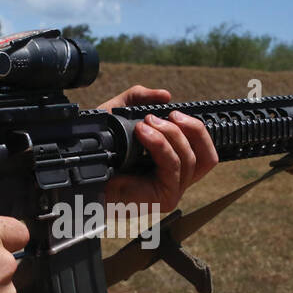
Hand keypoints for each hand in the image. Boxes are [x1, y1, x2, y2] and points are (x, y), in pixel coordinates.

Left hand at [98, 85, 217, 210]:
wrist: (85, 176)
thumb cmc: (102, 153)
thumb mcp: (120, 116)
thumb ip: (140, 99)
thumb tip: (165, 95)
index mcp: (174, 165)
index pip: (205, 152)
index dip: (198, 130)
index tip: (176, 113)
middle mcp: (177, 180)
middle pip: (208, 156)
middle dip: (190, 129)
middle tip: (163, 116)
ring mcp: (173, 190)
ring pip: (189, 158)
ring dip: (170, 134)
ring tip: (146, 124)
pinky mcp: (165, 197)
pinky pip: (173, 166)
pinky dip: (160, 145)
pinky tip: (143, 134)